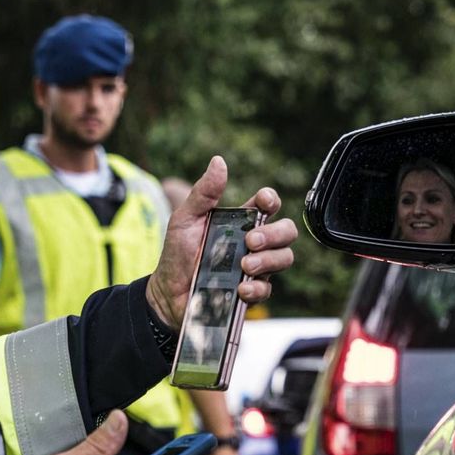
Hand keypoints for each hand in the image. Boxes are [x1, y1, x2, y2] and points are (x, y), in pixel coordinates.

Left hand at [146, 156, 297, 328]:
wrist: (167, 292)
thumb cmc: (178, 253)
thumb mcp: (185, 219)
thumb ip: (204, 193)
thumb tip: (219, 161)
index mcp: (241, 220)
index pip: (269, 205)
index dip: (272, 200)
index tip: (262, 202)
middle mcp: (253, 243)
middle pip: (287, 231)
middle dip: (275, 234)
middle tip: (250, 240)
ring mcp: (256, 268)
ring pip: (285, 258)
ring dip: (269, 260)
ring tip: (245, 264)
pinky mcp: (252, 292)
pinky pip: (268, 289)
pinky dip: (257, 288)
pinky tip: (241, 288)